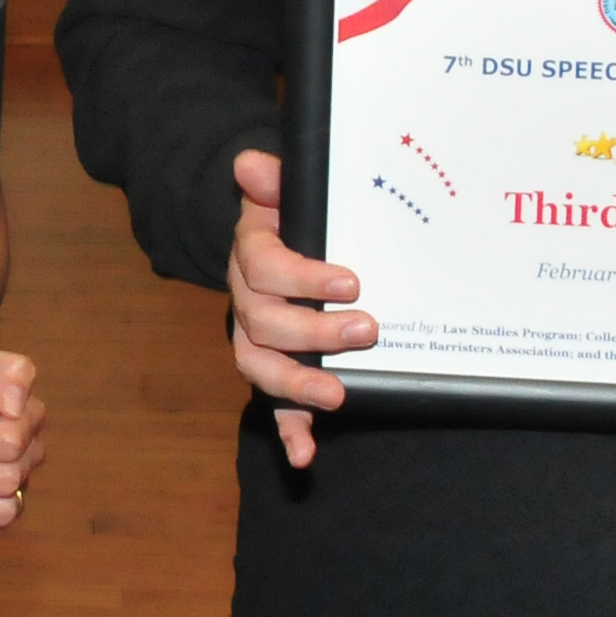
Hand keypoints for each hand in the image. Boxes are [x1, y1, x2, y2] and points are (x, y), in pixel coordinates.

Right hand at [226, 147, 372, 468]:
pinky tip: (304, 454)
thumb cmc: (287, 220)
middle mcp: (246, 303)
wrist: (271, 245)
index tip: (351, 282)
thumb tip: (250, 162)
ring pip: (260, 368)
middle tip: (369, 329)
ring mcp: (257, 341)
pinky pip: (273, 405)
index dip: (304, 278)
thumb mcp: (283, 194)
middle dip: (314, 333)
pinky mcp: (274, 370)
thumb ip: (272, 181)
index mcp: (251, 258)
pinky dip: (288, 431)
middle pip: (264, 325)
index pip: (264, 269)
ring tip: (338, 394)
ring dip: (296, 385)